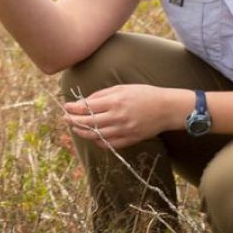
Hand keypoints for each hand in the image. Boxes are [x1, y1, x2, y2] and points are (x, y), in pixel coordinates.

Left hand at [60, 84, 186, 149]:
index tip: (66, 107)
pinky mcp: (129, 140)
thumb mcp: (122, 88)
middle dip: (73, 121)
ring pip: (95, 135)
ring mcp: (123, 131)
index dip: (73, 109)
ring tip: (75, 128)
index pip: (87, 108)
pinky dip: (97, 141)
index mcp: (115, 102)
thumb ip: (102, 94)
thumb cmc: (144, 94)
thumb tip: (84, 101)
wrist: (166, 109)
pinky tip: (92, 136)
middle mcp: (118, 117)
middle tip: (65, 118)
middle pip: (88, 123)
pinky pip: (108, 144)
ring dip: (82, 132)